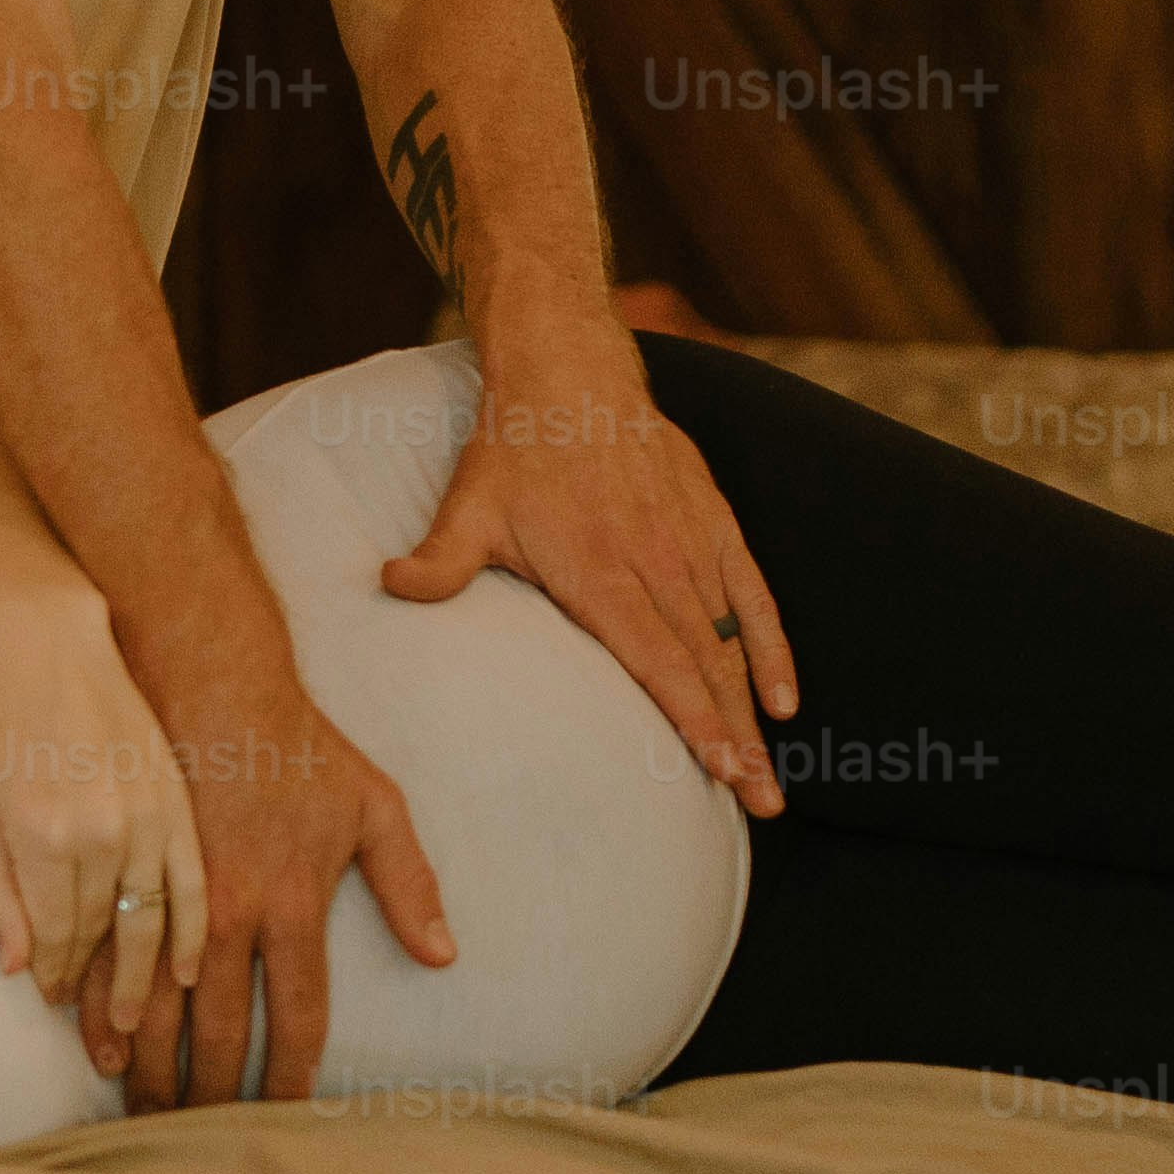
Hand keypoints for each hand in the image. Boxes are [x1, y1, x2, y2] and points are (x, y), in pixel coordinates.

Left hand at [0, 573, 207, 1049]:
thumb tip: (19, 969)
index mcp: (41, 839)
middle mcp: (99, 834)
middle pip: (103, 935)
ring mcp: (145, 817)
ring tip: (141, 1020)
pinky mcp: (176, 800)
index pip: (56, 936)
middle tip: (104, 1037)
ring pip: (150, 919)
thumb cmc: (1, 726)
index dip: (58, 977)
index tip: (58, 1001)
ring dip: (146, 976)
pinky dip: (193, 931)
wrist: (49, 642)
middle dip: (101, 991)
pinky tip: (191, 970)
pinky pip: (192, 882)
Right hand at [125, 649, 446, 1109]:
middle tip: (201, 1141)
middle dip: (209, 1093)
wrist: (208, 679)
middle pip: (217, 1030)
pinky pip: (109, 960)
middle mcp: (231, 911)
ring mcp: (170, 896)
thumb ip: (409, 884)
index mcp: (292, 902)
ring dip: (149, 1067)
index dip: (287, 1077)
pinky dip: (101, 1012)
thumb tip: (442, 955)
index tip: (282, 1117)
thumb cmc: (299, 745)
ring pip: (155, 1006)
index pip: (295, 1017)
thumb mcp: (375, 805)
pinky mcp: (126, 874)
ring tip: (145, 1116)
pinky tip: (98, 1049)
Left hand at [381, 334, 793, 813]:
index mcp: (600, 573)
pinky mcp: (711, 519)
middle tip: (761, 804)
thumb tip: (389, 586)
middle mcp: (656, 564)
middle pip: (706, 668)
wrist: (570, 369)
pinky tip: (784, 698)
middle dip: (737, 742)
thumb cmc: (513, 449)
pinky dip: (771, 645)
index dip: (696, 721)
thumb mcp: (467, 506)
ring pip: (731, 641)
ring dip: (753, 710)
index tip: (724, 773)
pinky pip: (753, 593)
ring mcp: (689, 542)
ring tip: (769, 775)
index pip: (659, 664)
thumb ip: (438, 561)